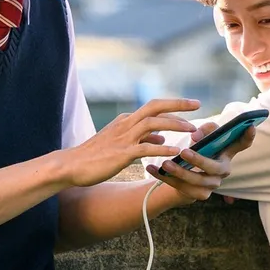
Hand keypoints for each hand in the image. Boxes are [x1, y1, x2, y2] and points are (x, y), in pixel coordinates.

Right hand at [63, 98, 199, 187]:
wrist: (72, 165)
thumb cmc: (96, 156)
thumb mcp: (121, 143)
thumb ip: (143, 139)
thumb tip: (162, 138)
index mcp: (126, 121)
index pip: (154, 107)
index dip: (174, 106)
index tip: (191, 106)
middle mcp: (126, 124)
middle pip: (155, 107)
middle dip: (178, 104)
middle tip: (197, 104)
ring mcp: (123, 138)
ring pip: (153, 124)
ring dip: (174, 125)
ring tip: (192, 130)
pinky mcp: (121, 154)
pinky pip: (145, 148)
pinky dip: (161, 149)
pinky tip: (175, 152)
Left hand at [145, 121, 256, 206]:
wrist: (185, 176)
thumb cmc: (197, 150)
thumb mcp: (202, 137)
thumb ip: (203, 131)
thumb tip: (195, 136)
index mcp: (227, 154)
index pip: (241, 144)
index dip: (247, 137)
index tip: (250, 126)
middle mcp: (222, 171)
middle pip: (213, 168)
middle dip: (199, 160)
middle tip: (183, 152)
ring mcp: (210, 186)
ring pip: (195, 181)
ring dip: (180, 172)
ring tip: (165, 163)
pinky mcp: (196, 195)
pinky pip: (180, 188)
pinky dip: (164, 178)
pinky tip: (150, 169)